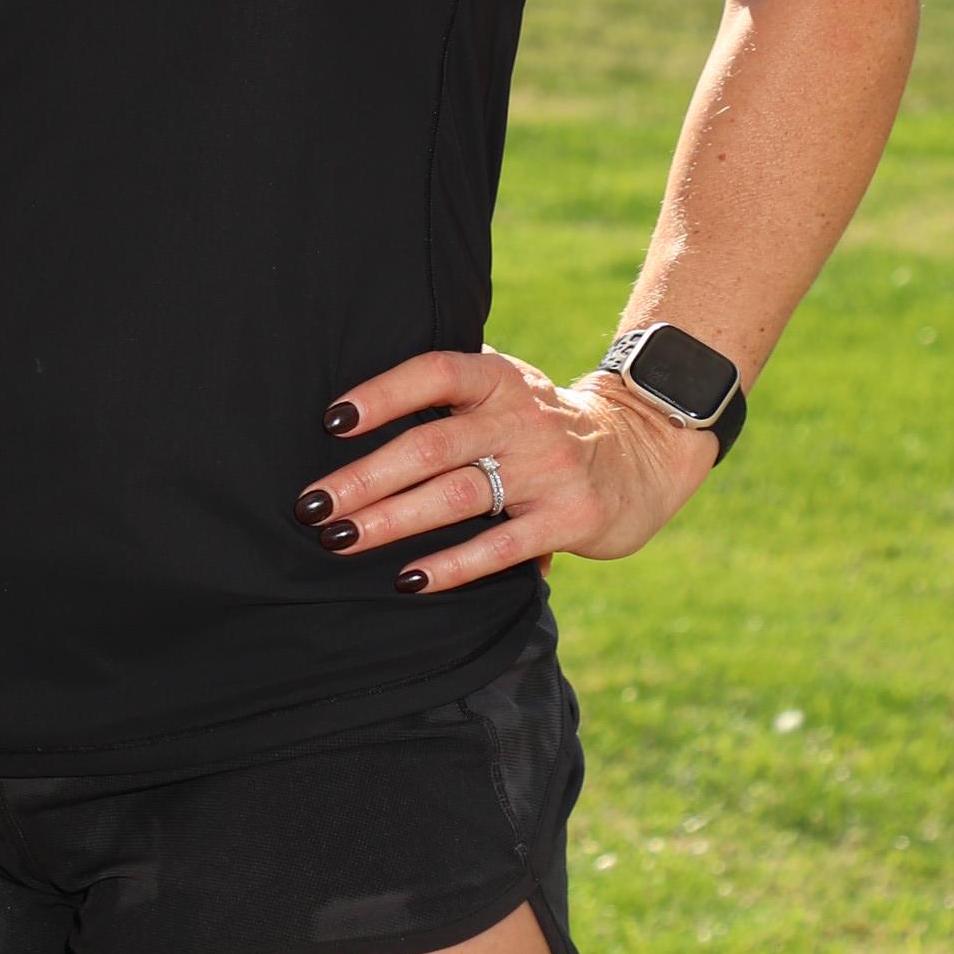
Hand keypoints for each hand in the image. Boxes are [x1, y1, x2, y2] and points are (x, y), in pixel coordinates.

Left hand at [293, 347, 720, 595]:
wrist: (642, 453)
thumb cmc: (541, 425)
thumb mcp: (505, 389)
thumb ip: (449, 393)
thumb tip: (349, 414)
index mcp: (501, 378)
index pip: (436, 373)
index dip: (383, 394)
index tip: (331, 422)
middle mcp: (524, 418)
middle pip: (433, 445)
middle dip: (365, 477)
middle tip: (311, 505)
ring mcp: (550, 469)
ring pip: (458, 496)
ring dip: (393, 520)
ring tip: (341, 539)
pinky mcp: (570, 519)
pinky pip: (501, 547)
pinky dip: (452, 566)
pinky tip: (409, 580)